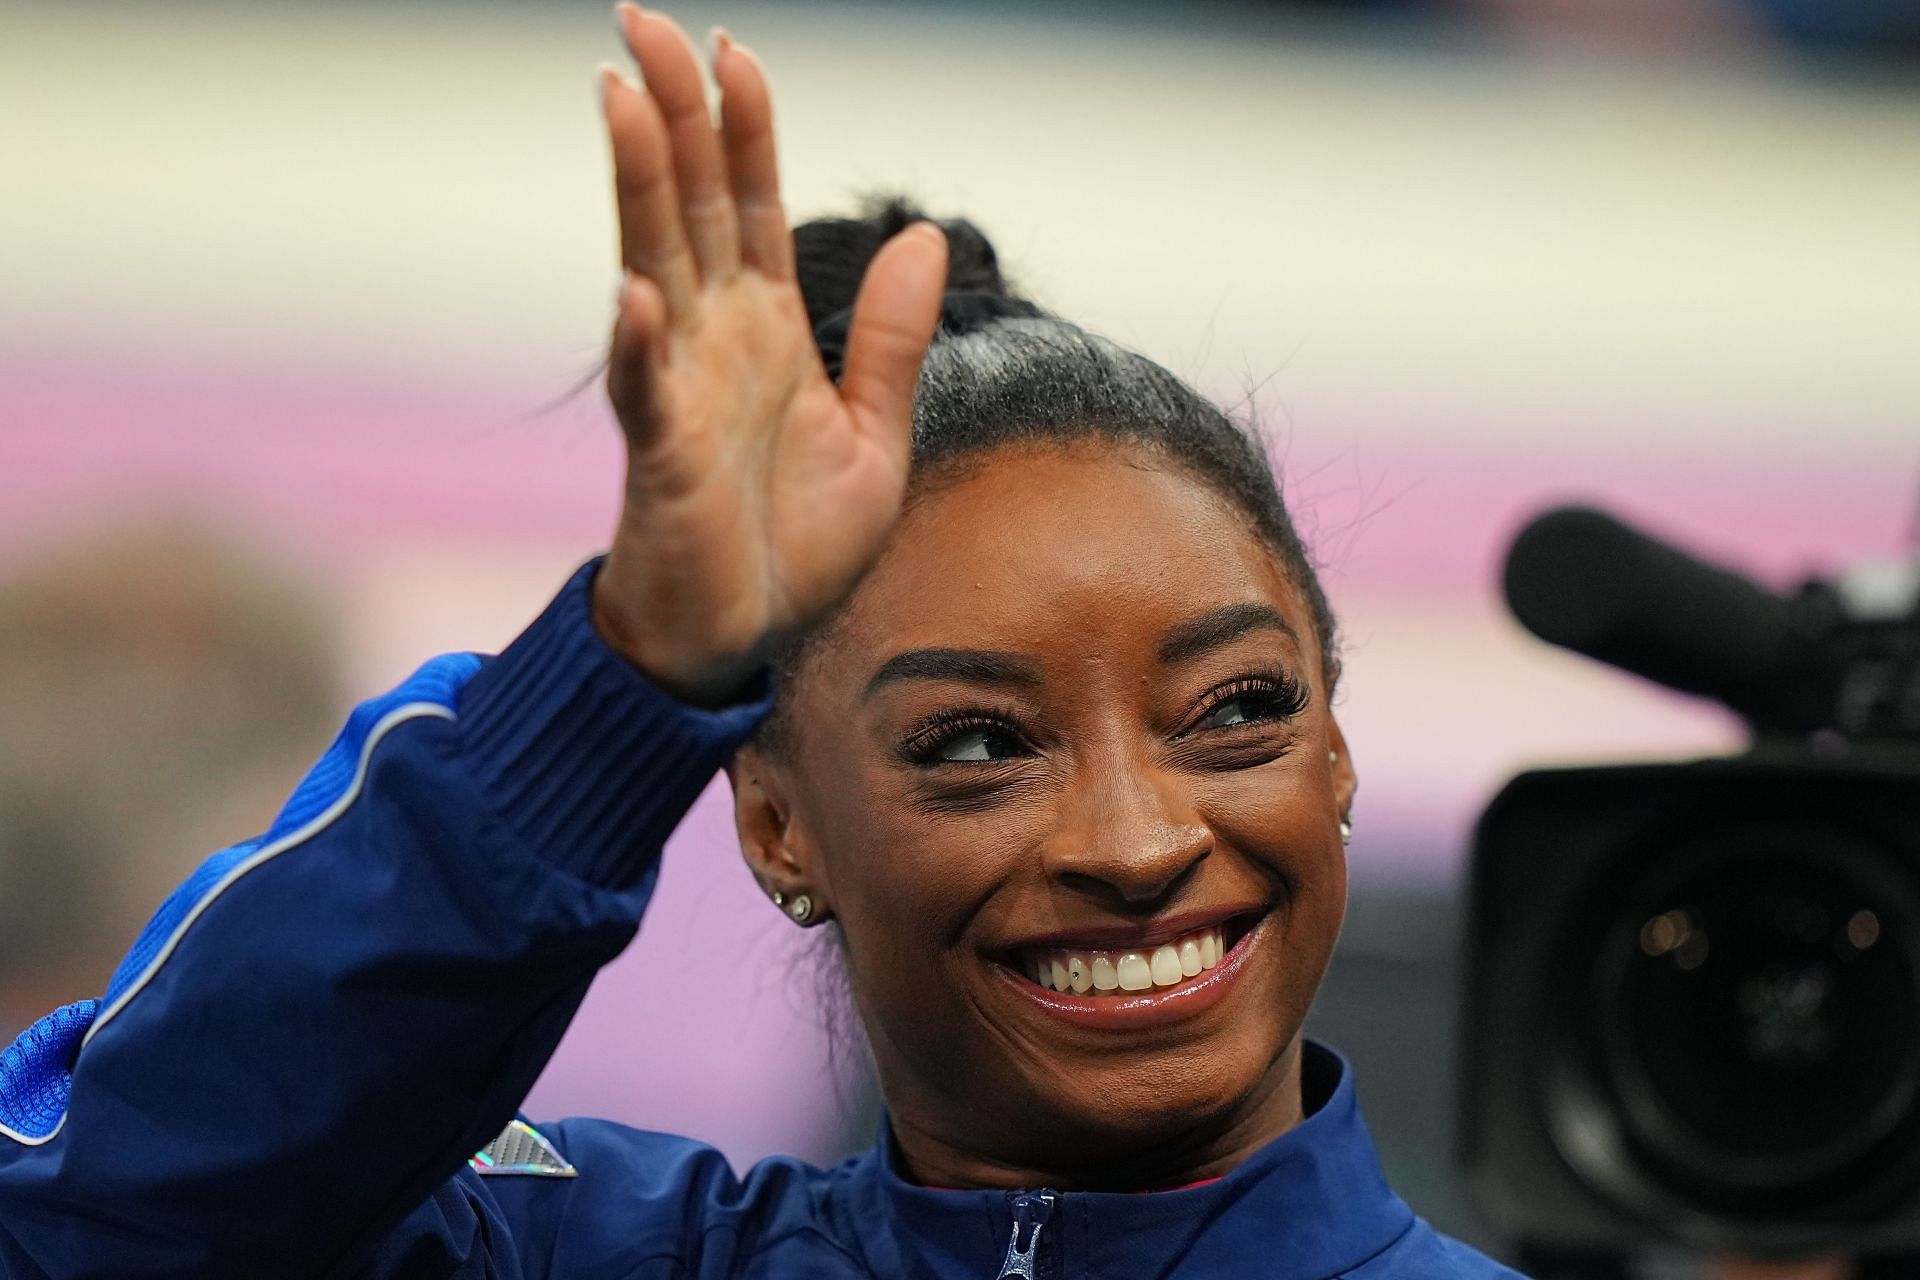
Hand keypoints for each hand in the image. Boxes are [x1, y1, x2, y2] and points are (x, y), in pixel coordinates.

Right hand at [591, 5, 947, 704]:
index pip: (751, 203)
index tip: (734, 47)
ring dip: (638, 187)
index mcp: (767, 330)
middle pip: (688, 206)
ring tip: (623, 99)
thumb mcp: (874, 436)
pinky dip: (642, 347)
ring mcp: (682, 392)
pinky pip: (648, 393)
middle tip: (643, 21)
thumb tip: (927, 236)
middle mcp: (714, 341)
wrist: (747, 643)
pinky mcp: (665, 461)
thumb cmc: (799, 546)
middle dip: (672, 114)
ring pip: (654, 267)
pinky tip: (639, 290)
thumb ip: (892, 340)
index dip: (743, 126)